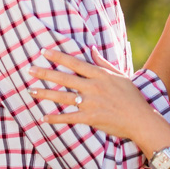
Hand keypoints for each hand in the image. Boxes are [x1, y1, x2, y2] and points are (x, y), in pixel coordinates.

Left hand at [28, 47, 169, 143]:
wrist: (140, 119)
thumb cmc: (132, 97)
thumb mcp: (120, 75)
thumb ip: (103, 63)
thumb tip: (91, 49)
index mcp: (100, 75)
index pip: (75, 63)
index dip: (58, 57)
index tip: (44, 51)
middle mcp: (93, 87)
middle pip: (65, 78)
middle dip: (45, 73)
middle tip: (29, 69)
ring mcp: (91, 103)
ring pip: (63, 97)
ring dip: (45, 94)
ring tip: (31, 91)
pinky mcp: (90, 118)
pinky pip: (68, 117)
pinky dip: (55, 118)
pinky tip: (43, 117)